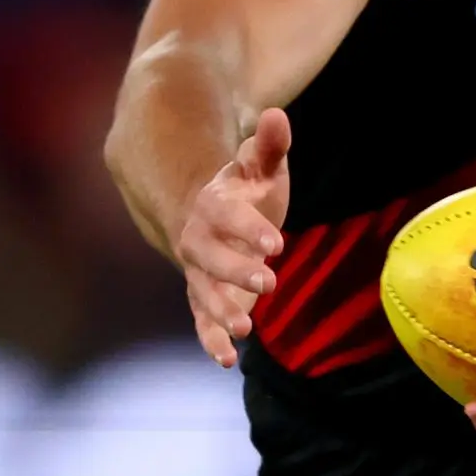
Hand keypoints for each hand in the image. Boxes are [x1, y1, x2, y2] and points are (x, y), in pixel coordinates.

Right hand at [176, 107, 291, 366]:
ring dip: (222, 311)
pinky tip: (227, 360)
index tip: (277, 243)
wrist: (208, 212)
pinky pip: (201, 320)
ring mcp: (198, 271)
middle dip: (238, 270)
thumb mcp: (259, 165)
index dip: (249, 228)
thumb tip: (275, 115)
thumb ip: (268, 145)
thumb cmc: (245, 187)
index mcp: (213, 205)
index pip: (227, 216)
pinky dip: (211, 339)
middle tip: (270, 282)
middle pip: (211, 258)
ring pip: (203, 292)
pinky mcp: (204, 295)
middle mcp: (198, 240)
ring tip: (247, 328)